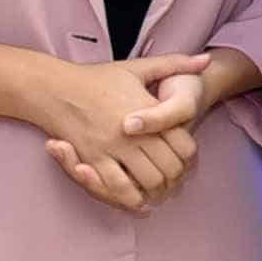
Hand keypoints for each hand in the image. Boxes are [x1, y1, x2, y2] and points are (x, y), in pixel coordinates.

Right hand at [37, 54, 206, 214]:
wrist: (55, 87)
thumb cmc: (97, 78)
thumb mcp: (138, 68)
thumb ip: (175, 64)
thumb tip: (206, 59)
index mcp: (148, 111)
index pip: (184, 145)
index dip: (189, 157)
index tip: (184, 159)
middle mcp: (133, 132)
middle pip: (170, 167)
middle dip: (175, 178)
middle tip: (174, 180)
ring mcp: (113, 147)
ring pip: (148, 180)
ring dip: (157, 189)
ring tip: (159, 190)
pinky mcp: (93, 159)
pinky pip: (118, 187)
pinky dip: (131, 198)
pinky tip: (138, 200)